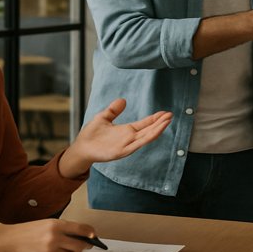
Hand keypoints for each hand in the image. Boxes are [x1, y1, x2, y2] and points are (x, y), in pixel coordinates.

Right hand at [0, 219, 95, 251]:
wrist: (9, 240)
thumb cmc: (25, 232)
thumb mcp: (45, 224)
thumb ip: (61, 228)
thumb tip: (77, 233)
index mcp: (56, 223)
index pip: (81, 227)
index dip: (90, 232)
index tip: (94, 235)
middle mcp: (56, 233)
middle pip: (81, 241)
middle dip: (86, 244)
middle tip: (88, 244)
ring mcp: (52, 245)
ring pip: (74, 251)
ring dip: (76, 251)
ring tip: (74, 249)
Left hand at [58, 99, 172, 177]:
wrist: (81, 147)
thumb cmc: (91, 134)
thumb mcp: (103, 117)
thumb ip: (113, 110)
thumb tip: (123, 100)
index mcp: (126, 131)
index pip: (144, 124)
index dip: (155, 118)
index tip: (166, 113)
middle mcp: (129, 138)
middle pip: (149, 130)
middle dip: (160, 123)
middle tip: (171, 115)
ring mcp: (127, 145)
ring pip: (146, 137)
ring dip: (157, 129)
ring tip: (167, 121)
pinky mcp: (122, 151)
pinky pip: (138, 144)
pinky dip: (148, 138)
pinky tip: (156, 132)